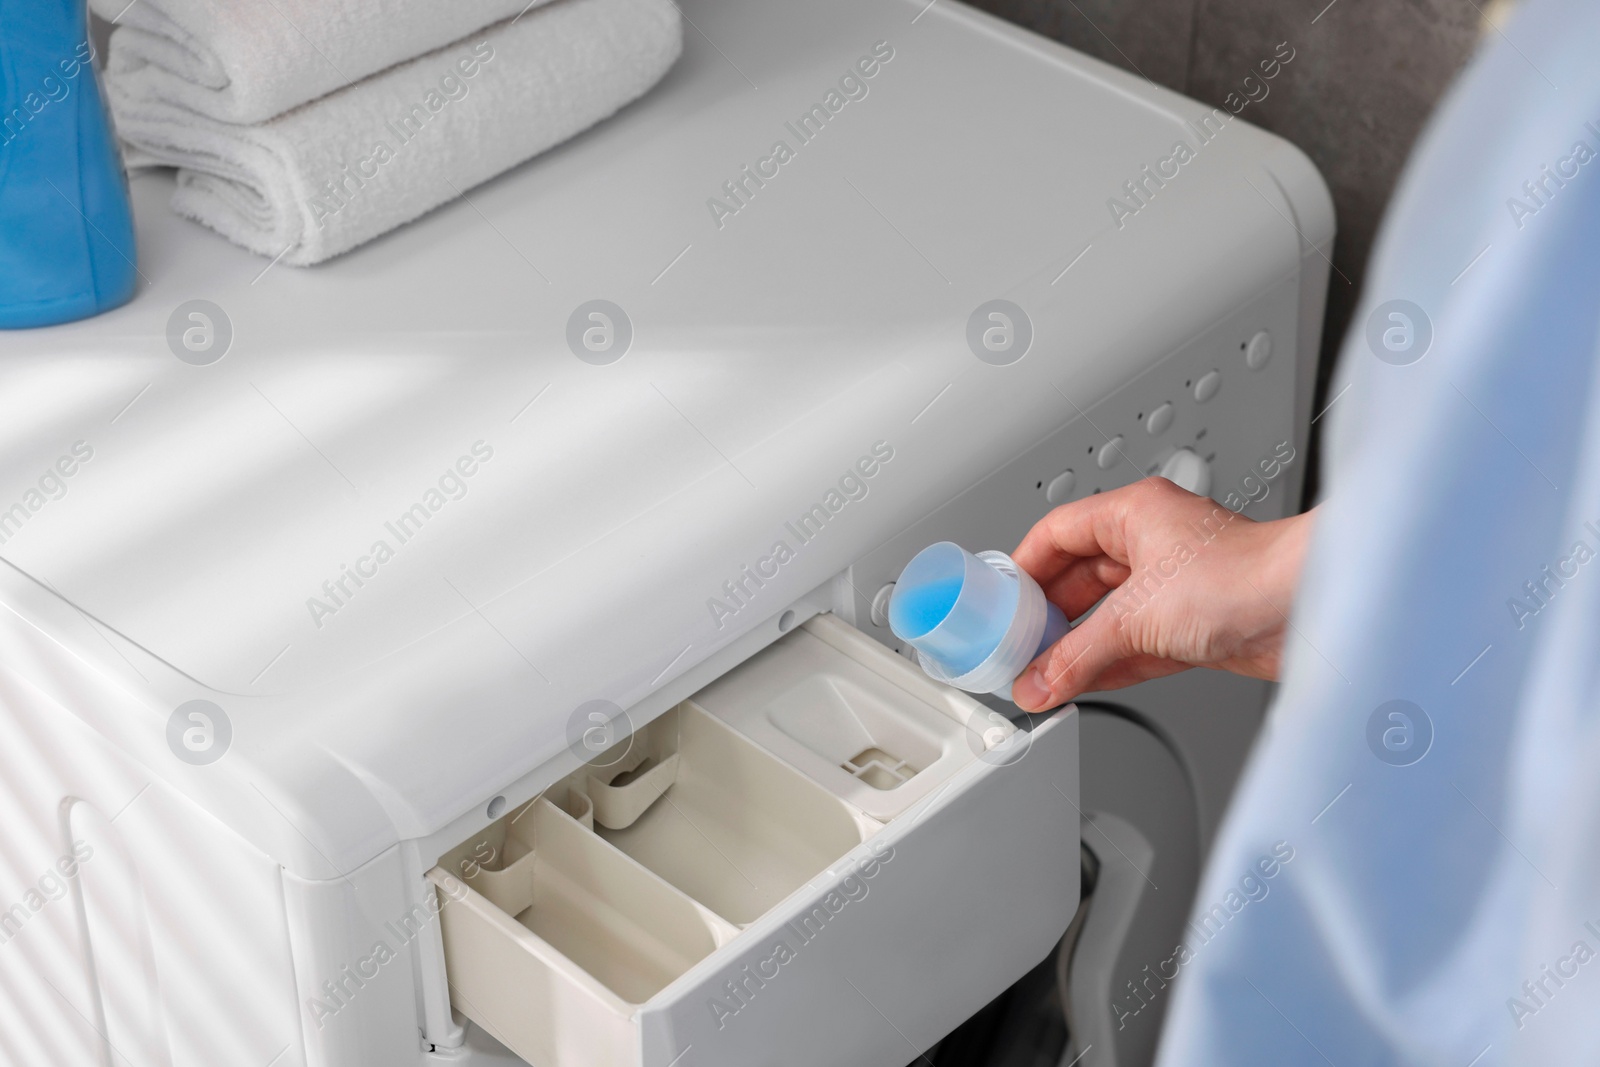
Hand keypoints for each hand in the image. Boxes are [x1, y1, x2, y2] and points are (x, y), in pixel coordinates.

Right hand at [1008, 479, 1313, 711]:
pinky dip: (1110, 663)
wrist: (1309, 609)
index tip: (1002, 602)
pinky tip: (1086, 683)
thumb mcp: (1136, 617)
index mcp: (1135, 513)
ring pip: (1109, 614)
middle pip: (1081, 577)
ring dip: (1080, 645)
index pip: (1058, 533)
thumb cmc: (1245, 577)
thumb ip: (1077, 655)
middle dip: (1051, 616)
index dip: (1025, 567)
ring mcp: (1176, 583)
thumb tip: (1038, 681)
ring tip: (1046, 674)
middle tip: (1019, 646)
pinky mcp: (1196, 623)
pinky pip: (1137, 642)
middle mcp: (1155, 542)